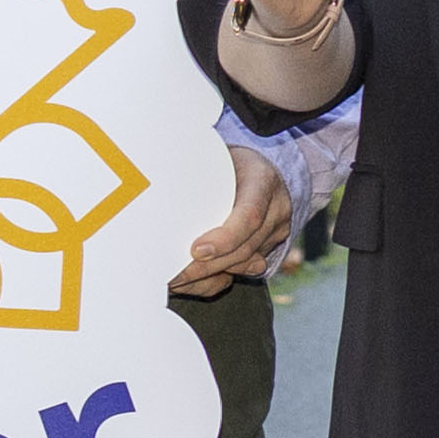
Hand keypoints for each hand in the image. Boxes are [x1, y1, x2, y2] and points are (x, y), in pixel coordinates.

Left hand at [166, 149, 297, 297]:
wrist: (260, 167)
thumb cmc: (230, 161)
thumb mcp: (216, 157)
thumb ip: (198, 174)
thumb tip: (161, 189)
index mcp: (263, 180)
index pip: (250, 215)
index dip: (225, 237)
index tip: (196, 250)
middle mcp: (277, 207)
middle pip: (246, 247)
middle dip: (210, 266)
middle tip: (175, 274)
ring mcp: (278, 229)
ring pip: (246, 263)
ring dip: (211, 275)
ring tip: (178, 279)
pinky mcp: (271, 245)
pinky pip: (247, 269)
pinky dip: (220, 277)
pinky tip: (196, 280)